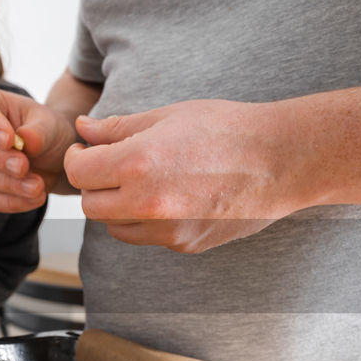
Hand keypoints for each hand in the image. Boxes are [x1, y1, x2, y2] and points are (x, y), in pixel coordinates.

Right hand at [0, 87, 76, 211]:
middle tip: (24, 168)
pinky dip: (9, 202)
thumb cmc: (46, 131)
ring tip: (37, 187)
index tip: (10, 140)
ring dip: (7, 185)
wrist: (50, 157)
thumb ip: (39, 131)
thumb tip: (25, 140)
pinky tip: (32, 199)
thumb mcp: (50, 125)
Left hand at [64, 99, 311, 252]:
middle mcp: (148, 203)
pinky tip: (172, 196)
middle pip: (91, 206)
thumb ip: (118, 128)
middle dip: (93, 185)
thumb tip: (84, 128)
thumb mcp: (168, 116)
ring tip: (141, 182)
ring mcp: (168, 230)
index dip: (76, 159)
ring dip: (117, 207)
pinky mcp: (186, 244)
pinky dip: (147, 220)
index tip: (85, 151)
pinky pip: (149, 237)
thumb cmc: (229, 129)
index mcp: (138, 164)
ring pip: (116, 228)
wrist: (283, 159)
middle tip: (108, 166)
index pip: (79, 174)